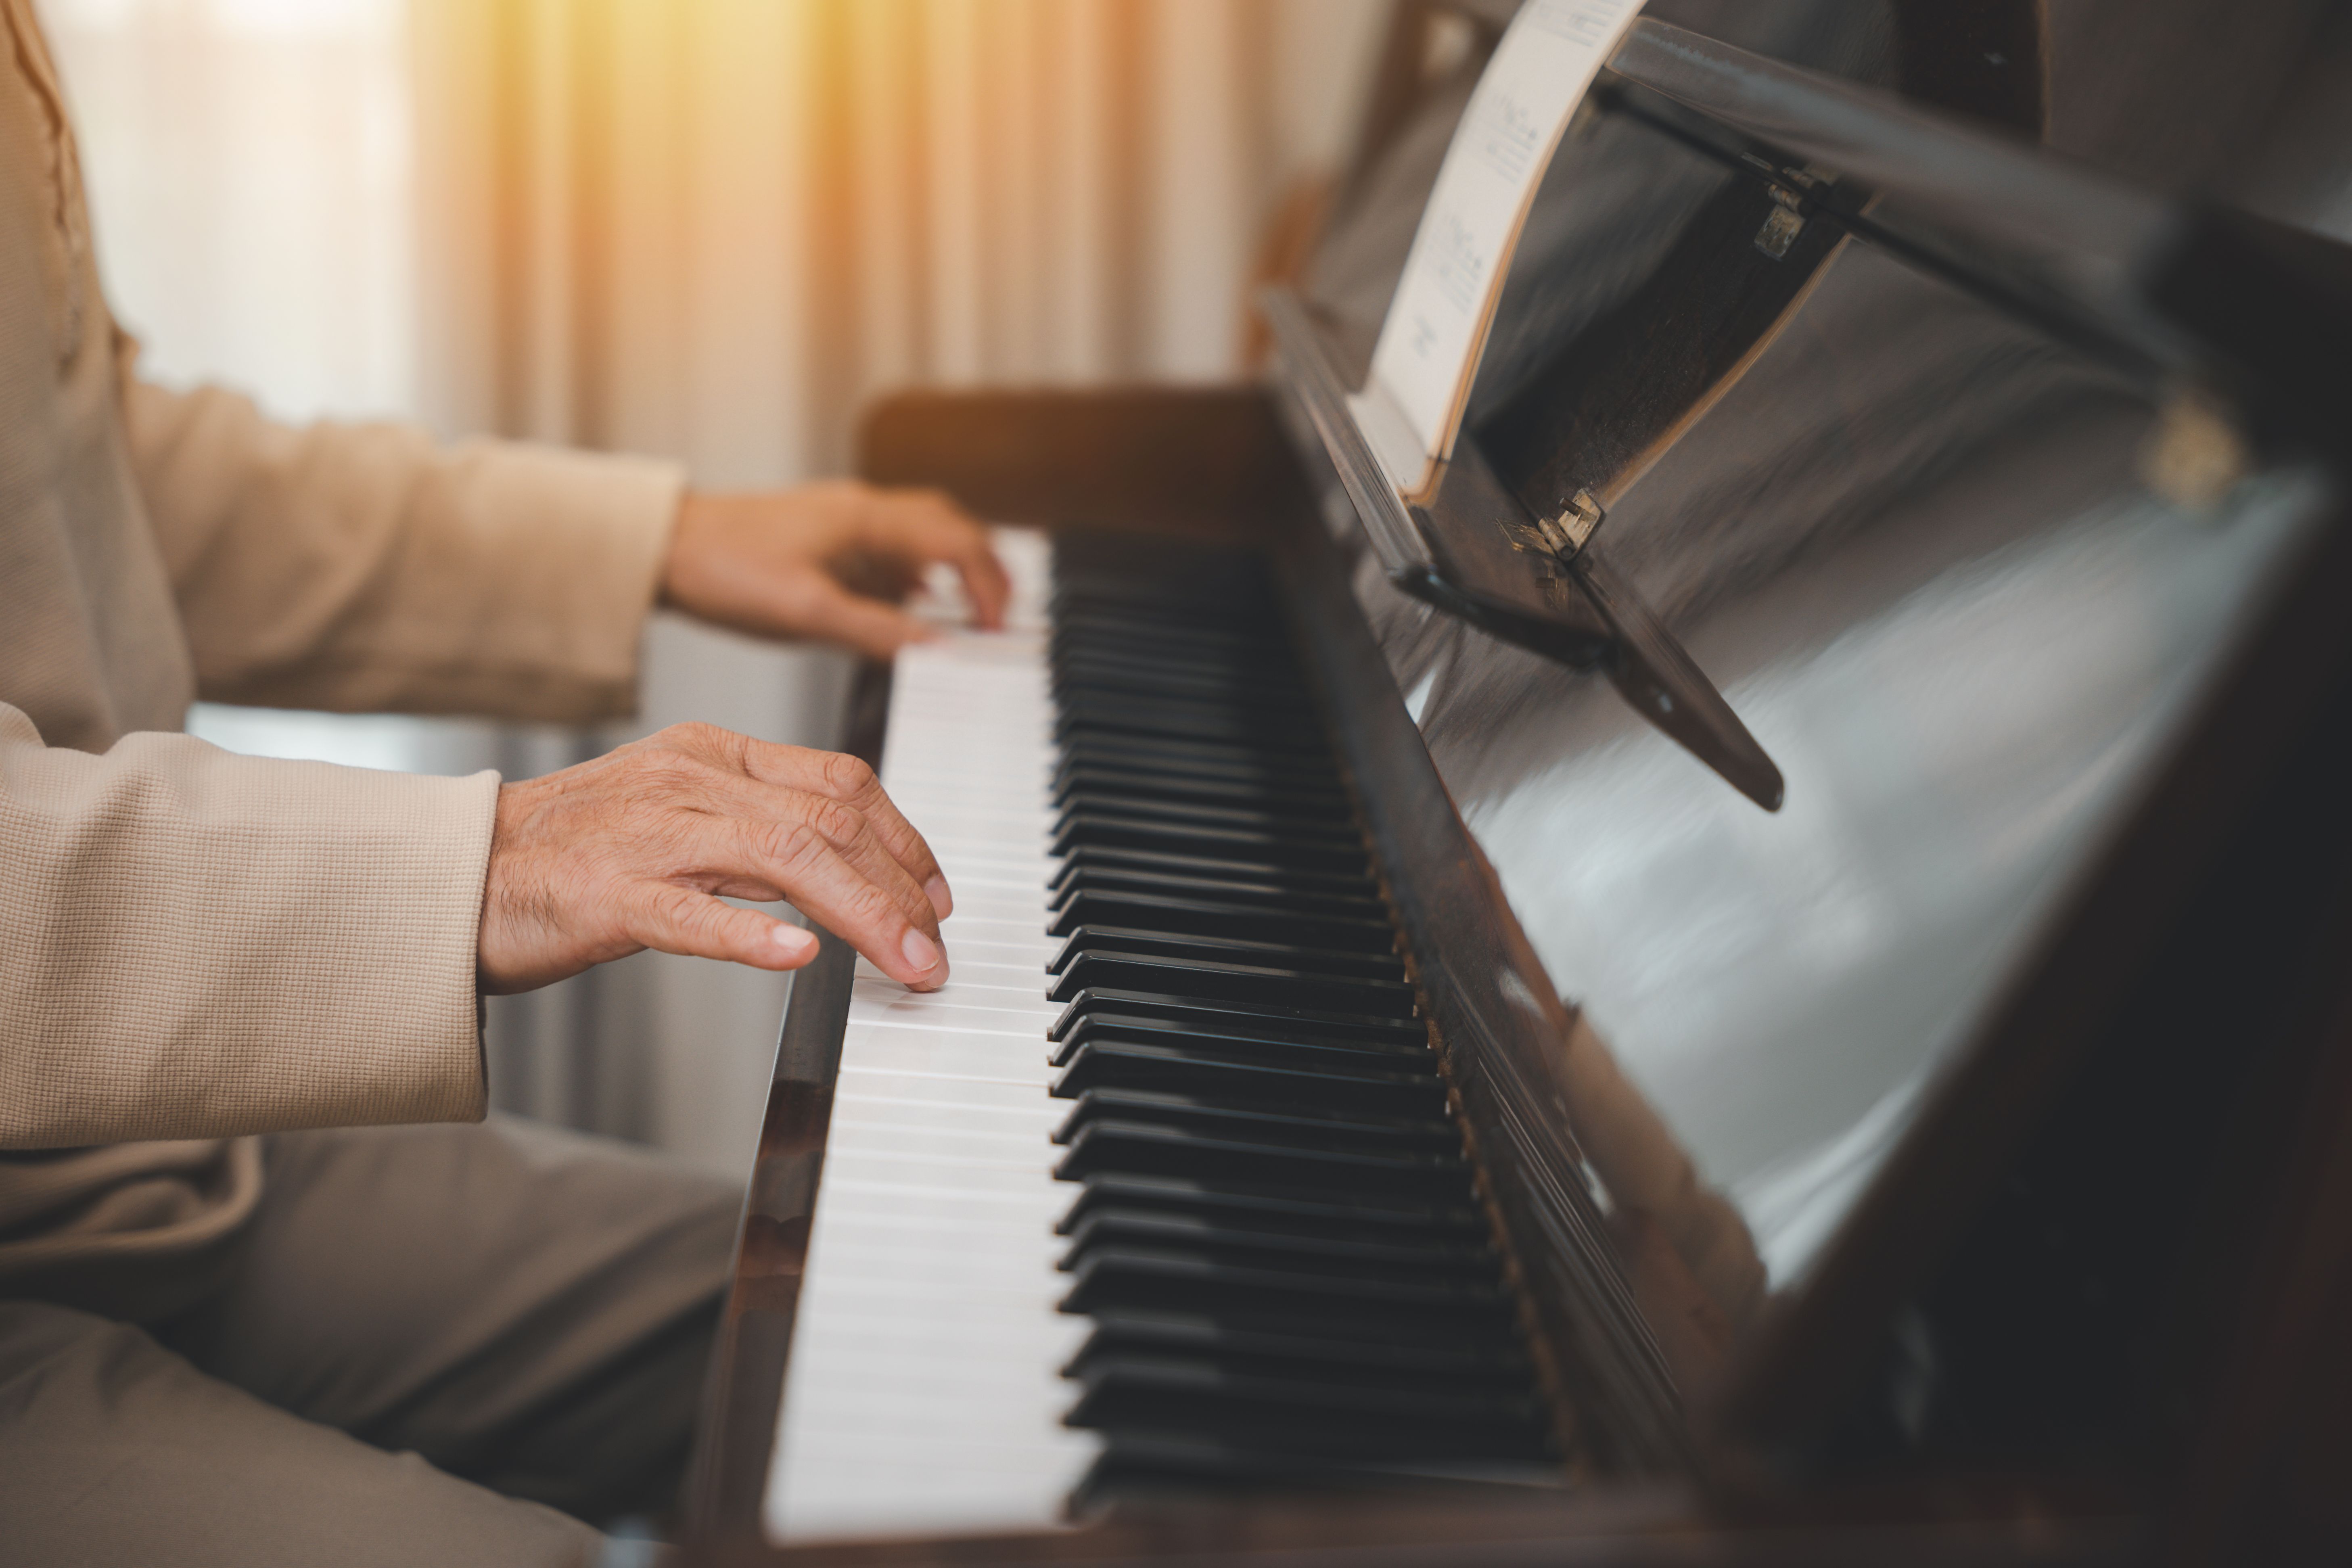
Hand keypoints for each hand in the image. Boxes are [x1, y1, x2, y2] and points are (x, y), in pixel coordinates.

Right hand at [478, 722, 952, 994]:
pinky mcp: (605, 895)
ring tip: (902, 960)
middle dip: (899, 887)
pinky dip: (749, 934)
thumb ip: (759, 827)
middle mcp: (688, 782)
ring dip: (859, 914)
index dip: (904, 837)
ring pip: (782, 858)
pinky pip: (689, 912)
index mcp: (711, 755)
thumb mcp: (681, 812)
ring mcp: (647, 836)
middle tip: (934, 946)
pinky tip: (799, 955)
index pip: (838, 781)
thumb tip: (847, 865)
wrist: (458, 869)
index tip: (936, 892)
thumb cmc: (574, 850)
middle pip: (827, 821)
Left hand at [661, 482, 1010, 657]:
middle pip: (952, 526)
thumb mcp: (807, 612)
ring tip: (967, 614)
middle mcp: (865, 512)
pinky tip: (910, 606)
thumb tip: (938, 650)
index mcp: (869, 519)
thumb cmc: (725, 568)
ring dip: (953, 569)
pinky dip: (915, 576)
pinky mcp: (828, 539)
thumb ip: (878, 631)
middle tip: (1001, 615)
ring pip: (923, 535)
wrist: (665, 547)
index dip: (989, 585)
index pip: (959, 541)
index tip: (996, 630)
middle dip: (986, 568)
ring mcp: (846, 523)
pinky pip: (890, 550)